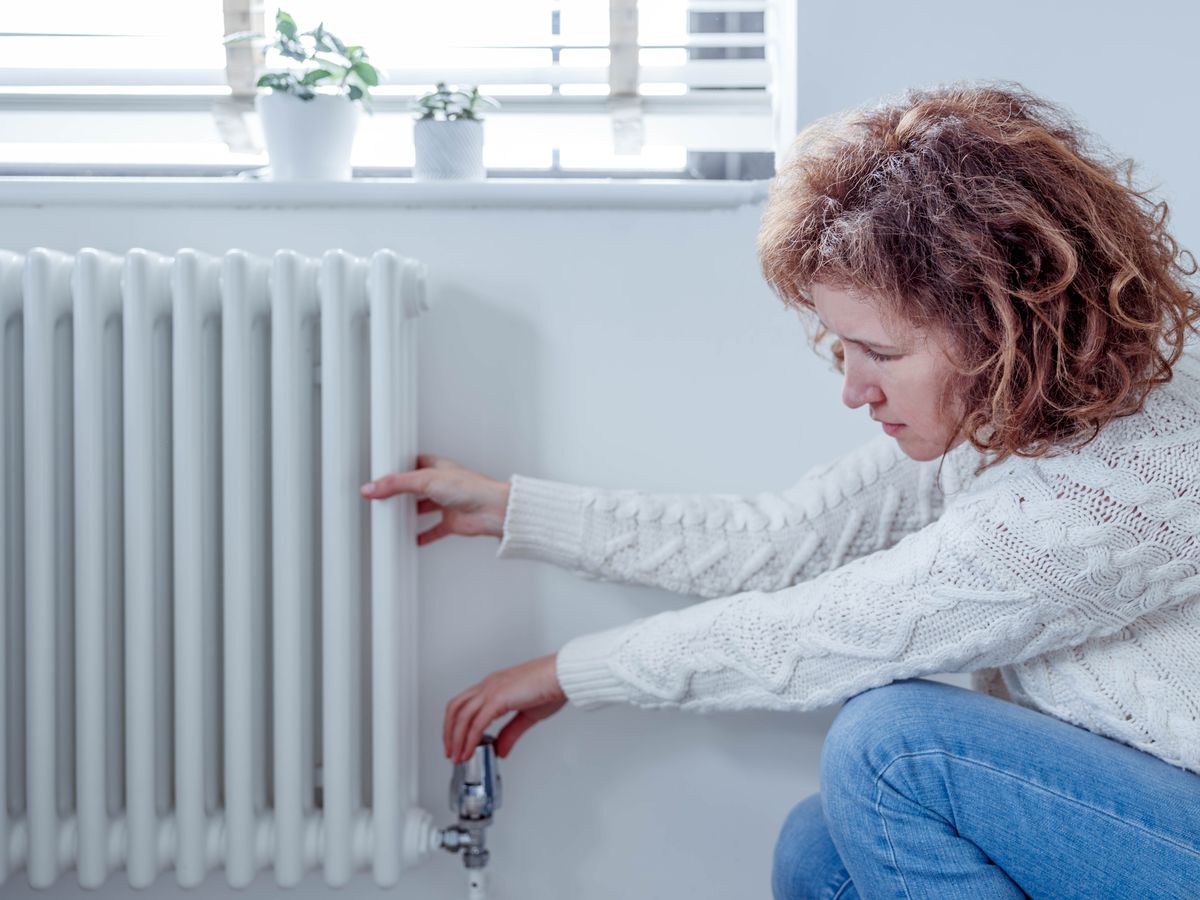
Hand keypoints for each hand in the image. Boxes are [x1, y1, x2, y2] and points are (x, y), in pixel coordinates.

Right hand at [361, 453, 511, 543]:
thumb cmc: (471, 488)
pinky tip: (414, 538)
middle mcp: (442, 484)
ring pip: (424, 508)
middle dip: (400, 492)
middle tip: (383, 496)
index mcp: (437, 466)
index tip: (381, 474)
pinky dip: (424, 535)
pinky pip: (434, 530)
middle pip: (415, 487)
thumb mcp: (426, 480)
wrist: (493, 510)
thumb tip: (372, 487)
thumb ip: (397, 484)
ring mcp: (447, 504)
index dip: (397, 468)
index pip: (412, 464)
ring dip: (410, 513)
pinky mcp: (452, 522)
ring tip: (393, 517)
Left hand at [444, 654, 566, 763]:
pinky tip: (470, 750)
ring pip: (461, 716)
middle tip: (451, 752)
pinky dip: (470, 739)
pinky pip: (477, 722)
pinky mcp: (498, 698)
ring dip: (456, 738)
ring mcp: (491, 690)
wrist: (563, 675)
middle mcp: (489, 685)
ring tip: (458, 756)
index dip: (455, 724)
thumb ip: (510, 733)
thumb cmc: (552, 687)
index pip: (464, 704)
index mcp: (494, 685)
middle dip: (449, 732)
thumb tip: (499, 750)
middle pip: (455, 708)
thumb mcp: (527, 716)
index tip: (456, 742)